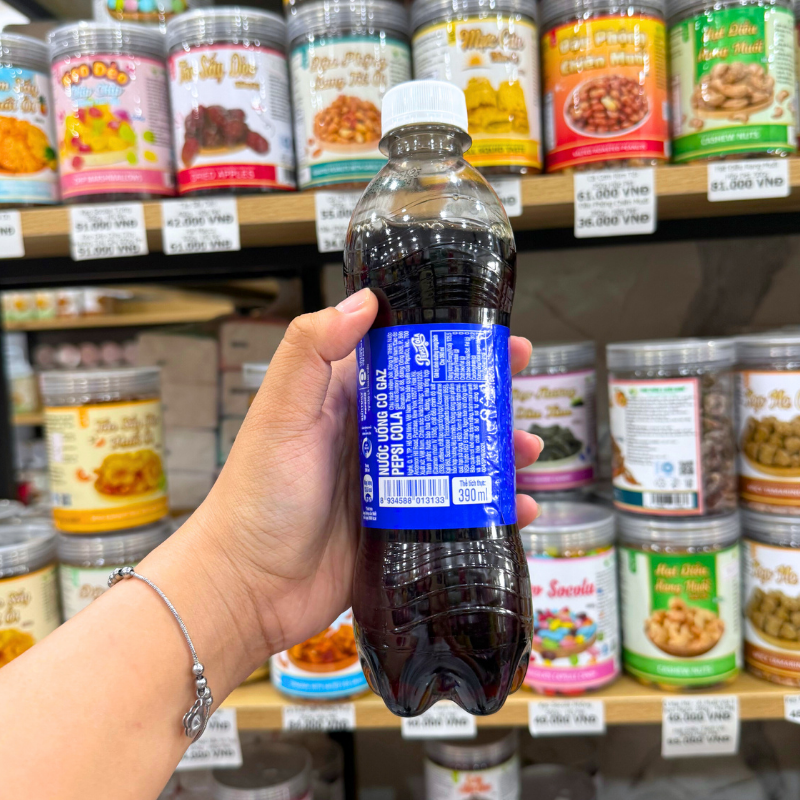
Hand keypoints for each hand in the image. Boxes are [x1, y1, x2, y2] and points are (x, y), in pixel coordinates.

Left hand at [194, 288, 542, 657]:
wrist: (248, 588)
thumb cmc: (256, 498)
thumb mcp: (281, 415)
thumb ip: (311, 352)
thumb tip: (364, 300)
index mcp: (347, 402)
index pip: (408, 360)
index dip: (451, 346)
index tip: (493, 338)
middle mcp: (374, 438)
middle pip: (442, 408)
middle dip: (487, 399)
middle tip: (522, 392)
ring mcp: (392, 485)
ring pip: (458, 459)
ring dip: (497, 453)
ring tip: (528, 453)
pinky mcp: (402, 528)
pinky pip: (456, 510)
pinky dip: (490, 508)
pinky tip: (518, 509)